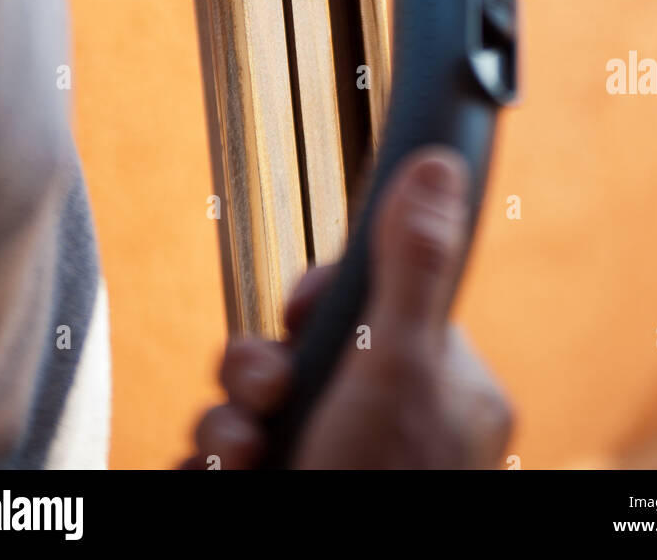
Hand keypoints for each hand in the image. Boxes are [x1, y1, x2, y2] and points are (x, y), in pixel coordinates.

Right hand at [183, 148, 511, 469]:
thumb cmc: (380, 490)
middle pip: (303, 347)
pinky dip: (213, 464)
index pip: (374, 298)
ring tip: (243, 458)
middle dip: (263, 365)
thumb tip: (441, 165)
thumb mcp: (396, 369)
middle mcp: (389, 424)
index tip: (303, 310)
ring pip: (255, 401)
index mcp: (442, 386)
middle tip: (269, 395)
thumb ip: (410, 267)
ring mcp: (332, 464)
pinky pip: (228, 455)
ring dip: (230, 421)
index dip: (324, 297)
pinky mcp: (281, 490)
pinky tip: (222, 481)